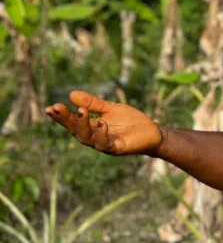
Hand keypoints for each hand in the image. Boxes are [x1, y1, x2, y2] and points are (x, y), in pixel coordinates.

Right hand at [45, 91, 163, 155]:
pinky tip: (101, 123)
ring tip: (82, 112)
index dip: (61, 116)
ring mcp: (105, 144)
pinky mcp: (117, 148)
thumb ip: (93, 103)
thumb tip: (72, 94)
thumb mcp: (110, 108)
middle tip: (59, 108)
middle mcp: (94, 137)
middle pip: (76, 131)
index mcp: (91, 127)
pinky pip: (106, 144)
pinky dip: (102, 134)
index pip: (72, 122)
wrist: (151, 131)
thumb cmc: (129, 121)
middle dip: (67, 120)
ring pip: (88, 139)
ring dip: (83, 126)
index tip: (51, 107)